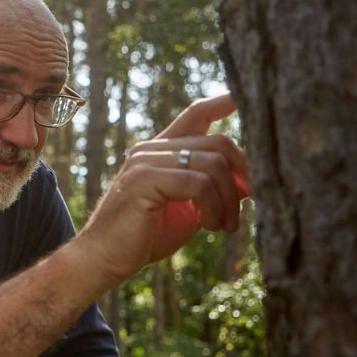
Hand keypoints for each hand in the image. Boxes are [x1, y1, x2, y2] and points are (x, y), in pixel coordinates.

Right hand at [75, 93, 251, 284]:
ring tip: (224, 226)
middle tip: (247, 207)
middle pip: (218, 142)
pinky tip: (210, 226)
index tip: (243, 97)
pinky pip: (198, 183)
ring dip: (229, 199)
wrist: (103, 259)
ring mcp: (145, 161)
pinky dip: (213, 207)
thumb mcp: (189, 209)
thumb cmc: (145, 236)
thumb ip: (214, 191)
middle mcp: (152, 149)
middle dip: (243, 174)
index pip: (196, 114)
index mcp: (161, 151)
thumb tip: (253, 183)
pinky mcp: (143, 180)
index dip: (222, 103)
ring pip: (213, 164)